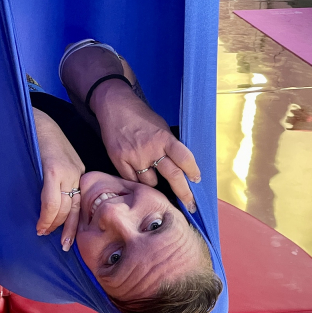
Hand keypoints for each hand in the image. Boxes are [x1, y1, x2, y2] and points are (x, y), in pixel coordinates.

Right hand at [33, 109, 84, 248]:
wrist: (34, 118)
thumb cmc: (39, 140)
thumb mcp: (54, 161)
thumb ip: (57, 181)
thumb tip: (49, 206)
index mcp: (78, 171)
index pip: (81, 203)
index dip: (75, 224)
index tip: (69, 240)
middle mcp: (76, 173)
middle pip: (76, 208)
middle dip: (67, 229)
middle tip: (62, 246)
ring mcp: (66, 171)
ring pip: (64, 207)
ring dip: (53, 224)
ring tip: (43, 232)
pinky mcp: (53, 169)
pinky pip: (51, 200)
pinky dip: (46, 215)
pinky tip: (40, 224)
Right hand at [93, 81, 199, 211]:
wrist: (114, 107)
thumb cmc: (141, 117)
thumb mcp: (161, 127)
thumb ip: (169, 146)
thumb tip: (182, 167)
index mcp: (164, 137)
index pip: (185, 158)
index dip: (193, 172)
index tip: (197, 181)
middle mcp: (150, 148)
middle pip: (172, 176)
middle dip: (184, 193)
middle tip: (190, 205)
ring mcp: (134, 156)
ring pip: (151, 183)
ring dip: (155, 183)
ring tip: (152, 175)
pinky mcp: (119, 160)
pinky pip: (133, 181)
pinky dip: (137, 181)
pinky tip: (138, 174)